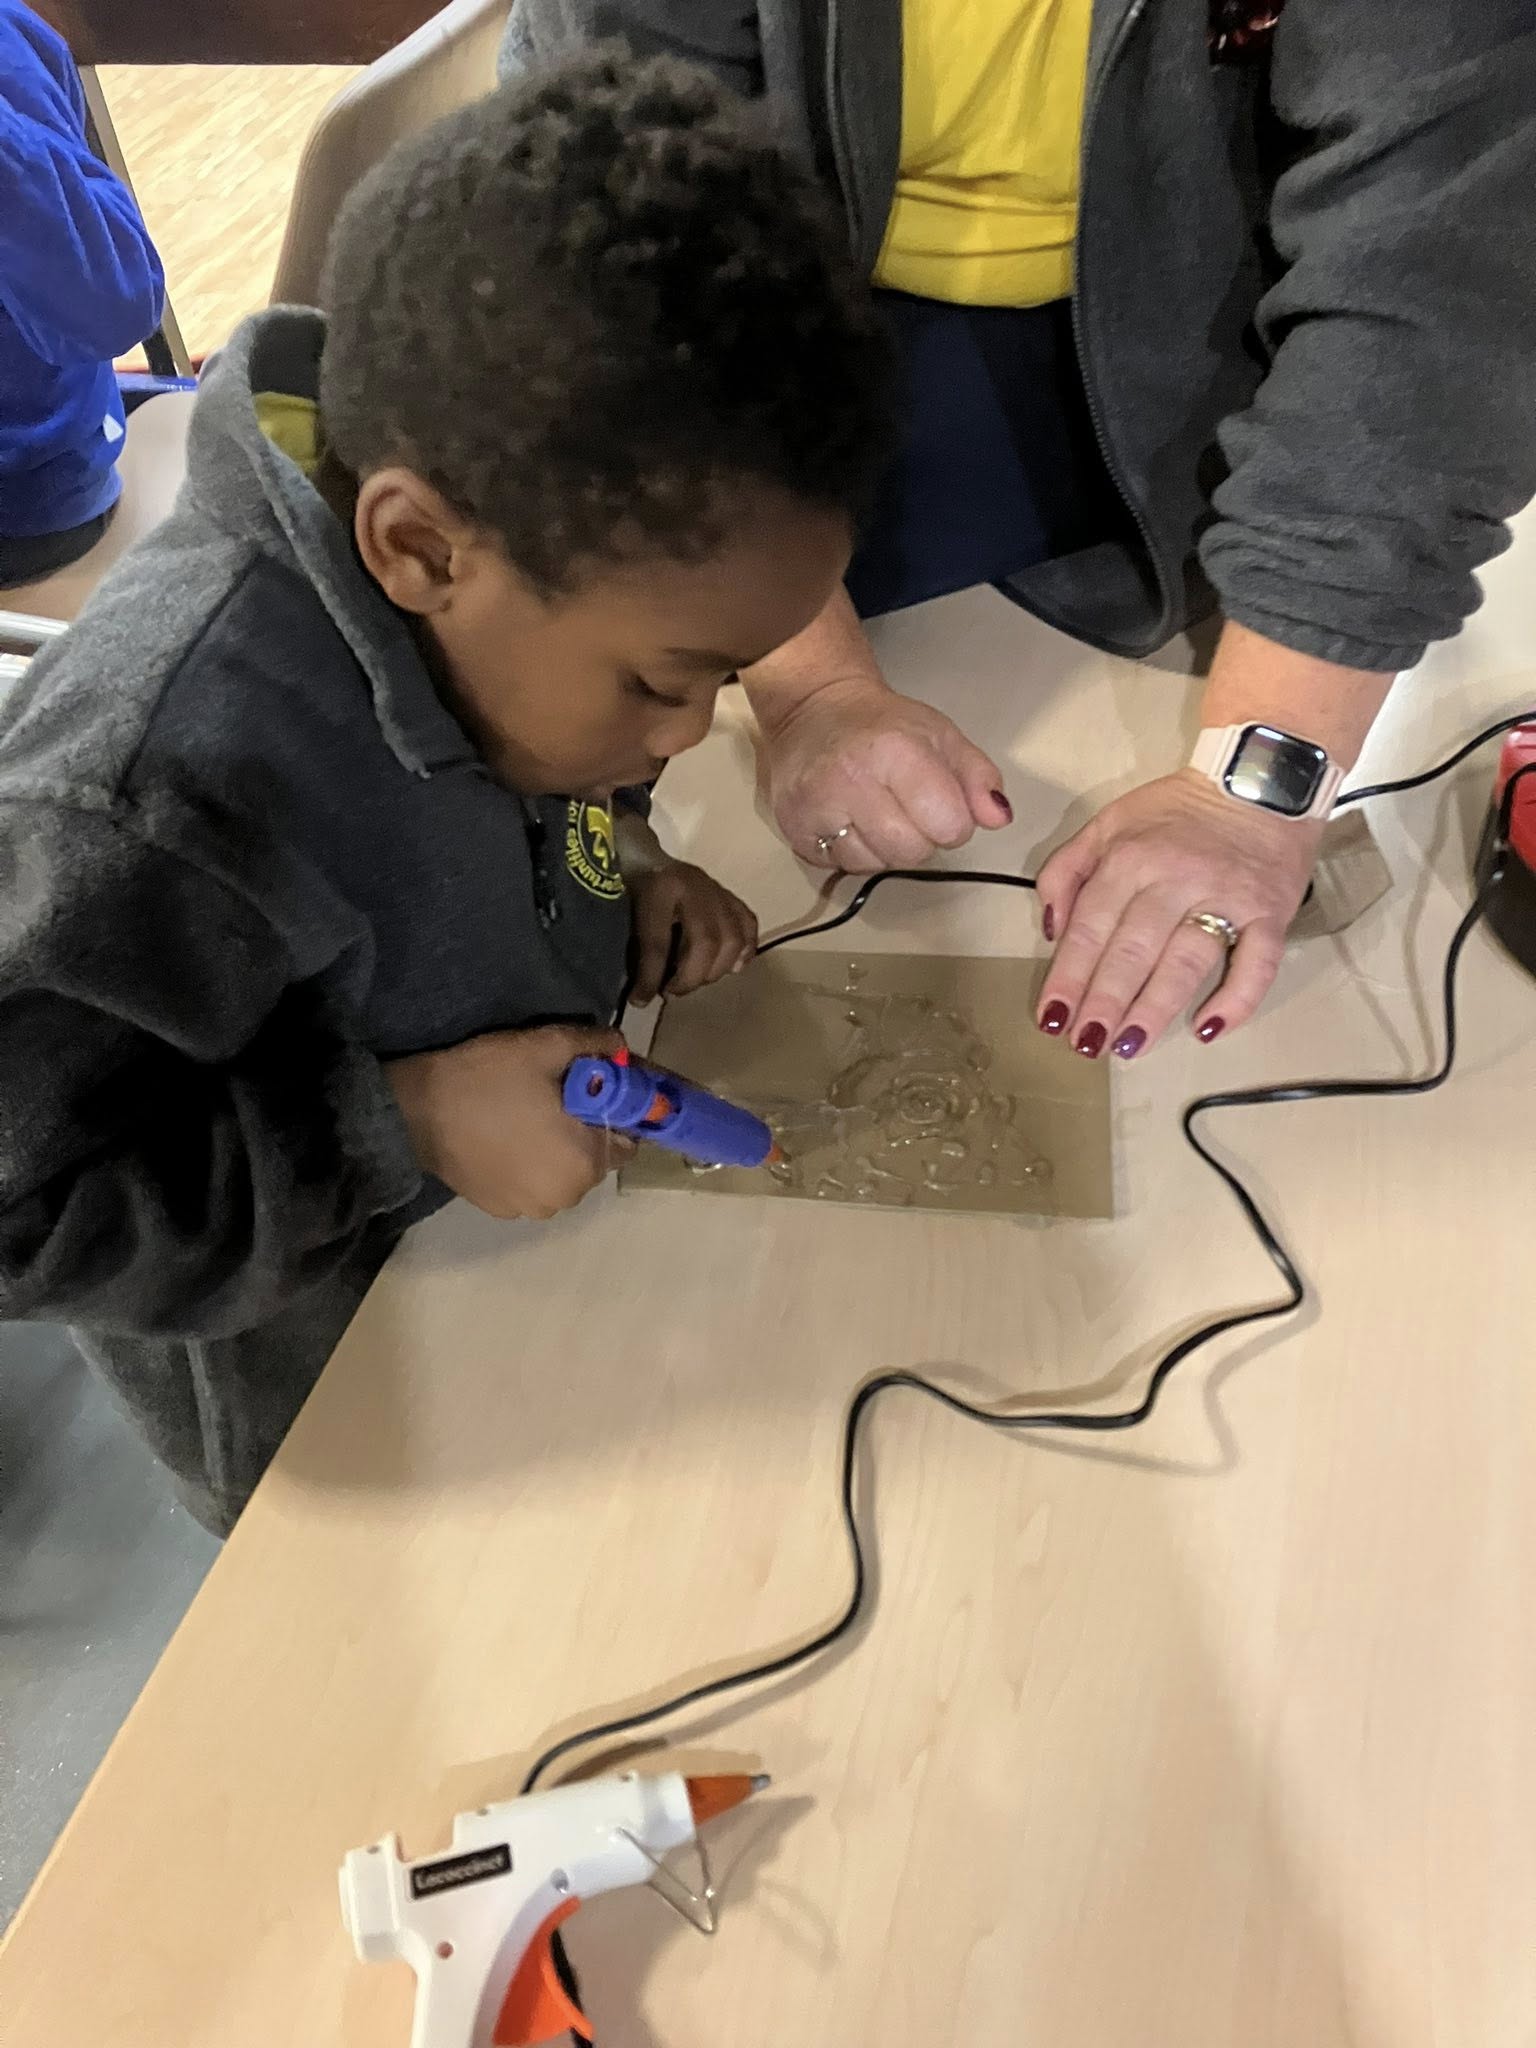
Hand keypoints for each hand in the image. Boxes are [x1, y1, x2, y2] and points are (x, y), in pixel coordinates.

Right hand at [386, 1024, 633, 1220]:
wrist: (415, 1111)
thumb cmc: (488, 1078)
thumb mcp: (546, 1046)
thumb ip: (595, 1044)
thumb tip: (621, 1046)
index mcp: (585, 1162)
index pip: (625, 1141)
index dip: (612, 1113)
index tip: (589, 1091)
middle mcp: (565, 1197)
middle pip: (592, 1159)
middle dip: (580, 1132)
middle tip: (551, 1098)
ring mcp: (529, 1209)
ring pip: (560, 1174)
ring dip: (553, 1152)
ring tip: (523, 1118)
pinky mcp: (499, 1210)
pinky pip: (529, 1186)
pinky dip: (525, 1167)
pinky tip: (502, 1139)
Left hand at [615, 809, 757, 1002]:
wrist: (643, 855)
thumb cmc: (627, 887)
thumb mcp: (621, 912)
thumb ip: (632, 947)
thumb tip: (640, 994)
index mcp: (659, 888)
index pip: (657, 940)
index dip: (650, 976)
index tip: (641, 1000)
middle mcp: (694, 886)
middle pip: (705, 939)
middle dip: (691, 976)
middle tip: (672, 992)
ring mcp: (716, 889)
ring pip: (732, 935)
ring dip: (717, 969)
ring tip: (697, 980)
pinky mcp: (729, 895)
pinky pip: (748, 923)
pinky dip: (745, 949)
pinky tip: (733, 967)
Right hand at [759, 675, 1011, 871]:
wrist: (812, 709)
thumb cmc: (883, 724)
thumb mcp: (941, 736)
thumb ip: (978, 777)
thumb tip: (998, 818)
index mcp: (895, 750)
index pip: (948, 825)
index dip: (952, 821)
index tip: (938, 801)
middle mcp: (850, 780)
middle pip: (911, 853)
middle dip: (919, 839)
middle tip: (905, 808)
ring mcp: (816, 807)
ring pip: (875, 866)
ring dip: (883, 848)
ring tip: (874, 812)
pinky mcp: (793, 828)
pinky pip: (840, 866)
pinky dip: (852, 851)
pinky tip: (848, 821)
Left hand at [1034, 771, 1323, 1056]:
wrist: (1262, 778)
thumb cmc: (1180, 811)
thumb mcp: (1109, 823)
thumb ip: (1067, 870)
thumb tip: (1050, 928)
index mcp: (1131, 858)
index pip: (1091, 927)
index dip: (1069, 976)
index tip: (1052, 1016)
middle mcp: (1176, 878)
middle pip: (1133, 949)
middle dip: (1104, 1001)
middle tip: (1085, 1044)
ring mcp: (1226, 897)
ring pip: (1186, 959)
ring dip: (1155, 1007)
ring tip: (1128, 1046)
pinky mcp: (1270, 911)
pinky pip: (1257, 962)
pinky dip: (1237, 998)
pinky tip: (1209, 1028)